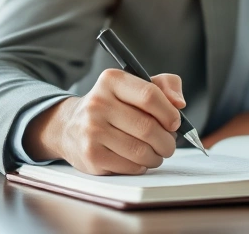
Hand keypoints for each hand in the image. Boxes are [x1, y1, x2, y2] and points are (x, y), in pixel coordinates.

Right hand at [23, 70, 186, 174]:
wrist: (69, 126)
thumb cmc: (112, 106)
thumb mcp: (135, 86)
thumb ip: (164, 85)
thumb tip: (179, 103)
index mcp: (112, 80)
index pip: (149, 95)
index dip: (169, 113)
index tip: (175, 122)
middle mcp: (98, 103)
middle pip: (148, 128)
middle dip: (167, 141)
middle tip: (168, 144)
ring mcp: (92, 131)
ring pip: (141, 151)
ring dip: (156, 156)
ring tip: (155, 153)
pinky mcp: (91, 156)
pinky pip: (130, 166)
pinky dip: (141, 166)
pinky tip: (137, 160)